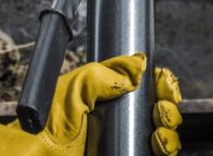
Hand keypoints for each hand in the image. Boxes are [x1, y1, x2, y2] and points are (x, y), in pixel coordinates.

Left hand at [0, 54, 182, 155]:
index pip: (143, 90)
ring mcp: (120, 147)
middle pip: (157, 115)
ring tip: (160, 132)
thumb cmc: (42, 132)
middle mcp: (115, 125)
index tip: (164, 85)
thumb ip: (101, 76)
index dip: (159, 86)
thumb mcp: (70, 93)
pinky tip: (159, 146)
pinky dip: (164, 150)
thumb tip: (137, 65)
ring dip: (169, 133)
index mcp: (104, 102)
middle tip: (163, 110)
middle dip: (168, 109)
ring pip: (161, 141)